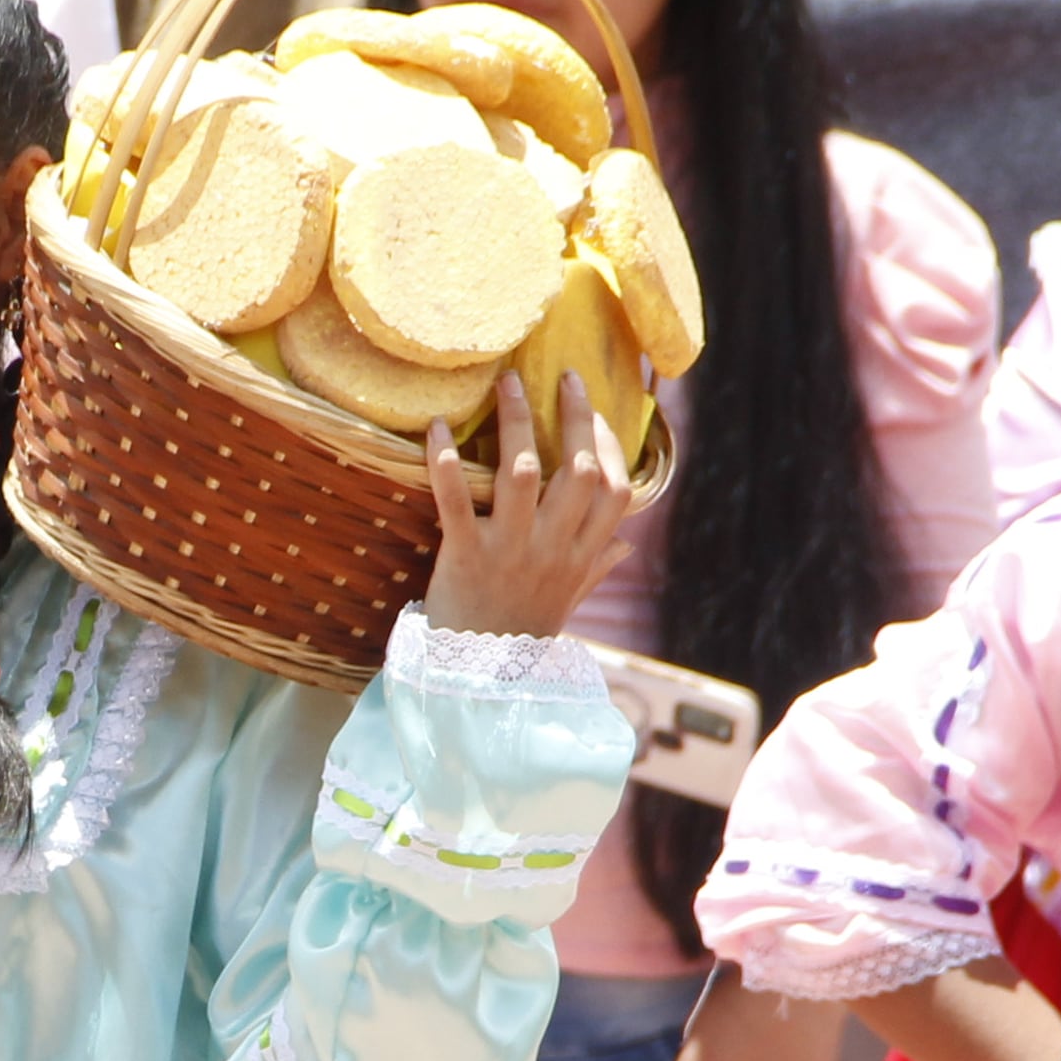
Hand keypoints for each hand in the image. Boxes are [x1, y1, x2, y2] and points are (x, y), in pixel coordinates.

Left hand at [421, 373, 633, 638]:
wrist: (478, 682)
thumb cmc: (523, 631)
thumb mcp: (568, 600)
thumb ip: (596, 565)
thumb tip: (625, 543)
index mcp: (580, 557)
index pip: (614, 492)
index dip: (611, 448)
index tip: (598, 415)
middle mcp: (552, 550)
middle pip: (576, 472)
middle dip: (573, 418)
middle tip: (564, 378)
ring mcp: (509, 551)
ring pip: (522, 474)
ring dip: (515, 423)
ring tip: (507, 385)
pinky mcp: (464, 556)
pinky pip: (454, 500)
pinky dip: (444, 461)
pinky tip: (436, 428)